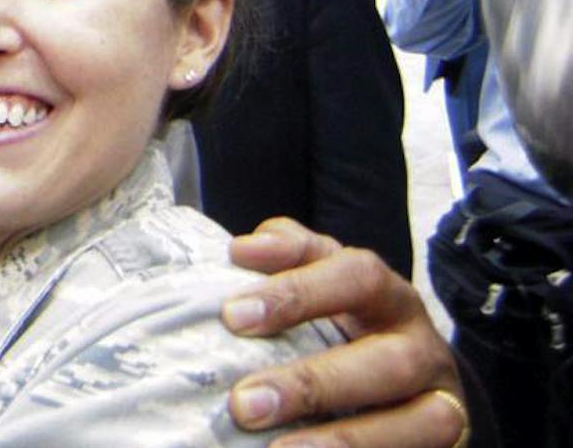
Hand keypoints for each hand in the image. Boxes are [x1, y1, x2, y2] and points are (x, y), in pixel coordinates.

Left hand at [223, 218, 467, 446]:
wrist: (408, 383)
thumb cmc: (344, 322)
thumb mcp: (322, 278)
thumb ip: (289, 253)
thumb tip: (242, 251)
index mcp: (391, 296)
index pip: (358, 278)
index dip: (298, 293)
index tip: (233, 316)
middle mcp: (425, 349)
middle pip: (387, 363)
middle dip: (313, 385)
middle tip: (243, 404)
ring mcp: (446, 407)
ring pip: (421, 425)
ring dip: (346, 441)